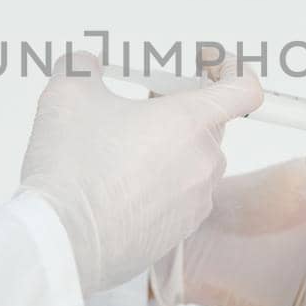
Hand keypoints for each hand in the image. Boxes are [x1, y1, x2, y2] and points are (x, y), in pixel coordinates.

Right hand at [20, 50, 263, 296]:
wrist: (62, 242)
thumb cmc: (73, 172)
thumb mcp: (68, 93)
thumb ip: (83, 66)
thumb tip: (84, 65)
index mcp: (189, 121)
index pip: (244, 88)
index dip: (232, 68)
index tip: (209, 63)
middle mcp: (202, 162)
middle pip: (212, 123)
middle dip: (183, 109)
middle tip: (146, 104)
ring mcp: (194, 202)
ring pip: (195, 163)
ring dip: (170, 150)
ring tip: (125, 149)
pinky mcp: (179, 232)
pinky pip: (181, 198)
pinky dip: (160, 186)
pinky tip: (120, 186)